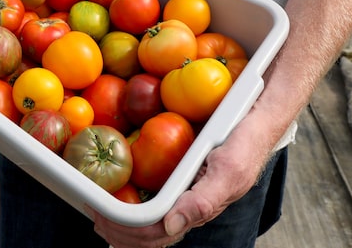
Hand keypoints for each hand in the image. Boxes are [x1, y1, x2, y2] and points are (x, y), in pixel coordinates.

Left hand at [91, 118, 270, 247]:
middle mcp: (190, 206)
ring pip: (150, 218)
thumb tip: (171, 226)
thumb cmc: (245, 144)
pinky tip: (118, 189)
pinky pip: (154, 195)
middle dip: (118, 231)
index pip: (155, 234)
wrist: (258, 118)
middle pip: (149, 232)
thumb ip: (202, 200)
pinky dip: (131, 198)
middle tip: (93, 215)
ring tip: (99, 211)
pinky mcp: (184, 176)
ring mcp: (186, 192)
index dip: (126, 232)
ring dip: (122, 220)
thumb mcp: (228, 171)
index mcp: (198, 210)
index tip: (100, 217)